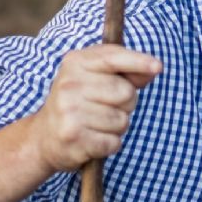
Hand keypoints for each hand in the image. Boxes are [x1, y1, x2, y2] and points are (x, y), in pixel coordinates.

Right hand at [33, 45, 161, 171]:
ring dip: (116, 127)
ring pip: (122, 120)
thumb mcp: (94, 77)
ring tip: (96, 124)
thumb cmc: (79, 102)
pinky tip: (93, 139)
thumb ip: (125, 71)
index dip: (138, 61)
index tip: (157, 66)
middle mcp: (69, 84)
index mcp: (75, 62)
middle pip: (126, 93)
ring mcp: (69, 111)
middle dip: (126, 104)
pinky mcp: (73, 137)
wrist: (43, 136)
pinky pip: (114, 142)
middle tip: (105, 107)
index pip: (113, 57)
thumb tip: (154, 67)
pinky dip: (109, 144)